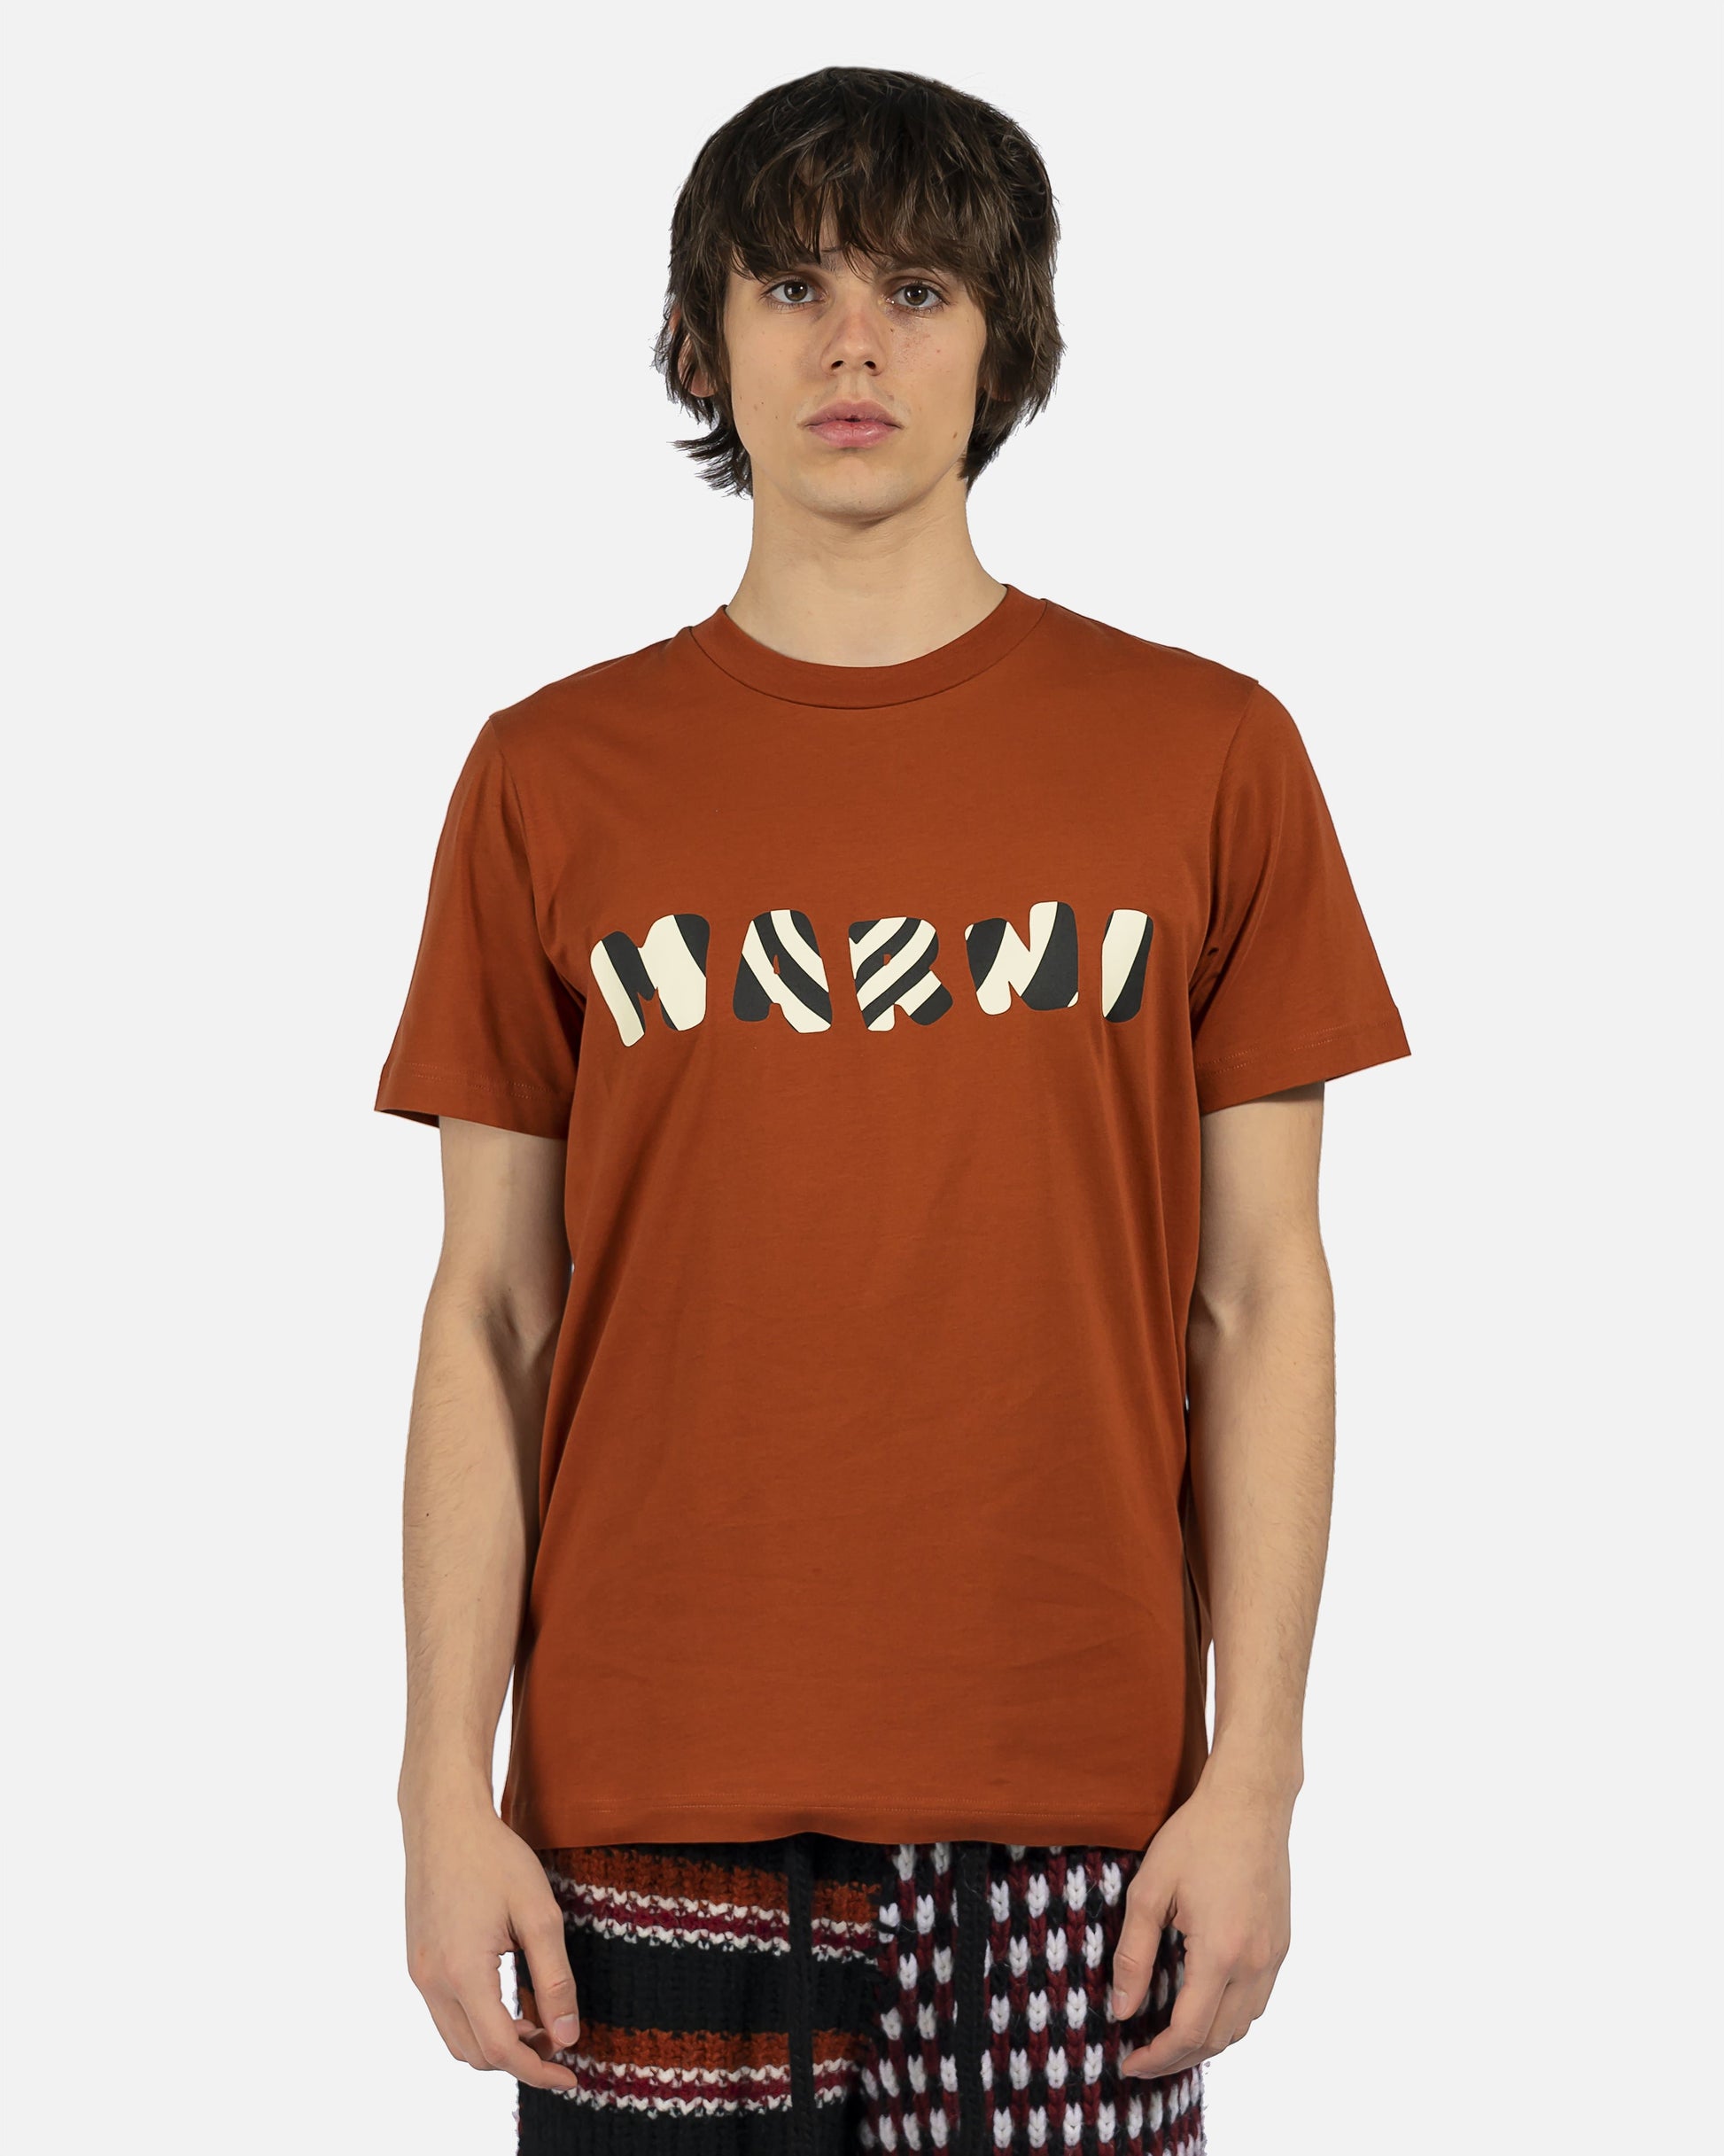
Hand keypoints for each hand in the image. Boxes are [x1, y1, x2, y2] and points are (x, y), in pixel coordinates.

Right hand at [402, 1800, 580, 2090]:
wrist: (444, 1818)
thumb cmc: (495, 1857)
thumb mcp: (538, 1912)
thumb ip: (554, 1978)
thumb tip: (567, 2037)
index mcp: (462, 1973)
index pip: (500, 2050)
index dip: (538, 2071)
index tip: (572, 2076)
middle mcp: (432, 1981)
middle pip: (476, 2054)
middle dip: (520, 2059)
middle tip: (559, 2039)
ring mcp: (419, 1972)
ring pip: (457, 2039)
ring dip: (496, 2043)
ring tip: (537, 2021)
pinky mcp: (417, 1960)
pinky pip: (446, 2013)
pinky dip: (478, 2021)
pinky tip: (508, 1997)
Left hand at [1110, 1771, 1292, 2078]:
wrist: (1250, 1800)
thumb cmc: (1196, 1836)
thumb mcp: (1150, 1889)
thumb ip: (1133, 1955)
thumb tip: (1122, 2010)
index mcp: (1220, 1953)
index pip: (1188, 2032)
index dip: (1156, 2057)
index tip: (1128, 2062)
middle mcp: (1255, 1963)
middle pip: (1217, 2039)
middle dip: (1177, 2057)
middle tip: (1141, 2057)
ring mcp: (1273, 1955)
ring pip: (1242, 2026)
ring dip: (1205, 2042)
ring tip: (1167, 2038)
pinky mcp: (1280, 1944)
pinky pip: (1256, 2001)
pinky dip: (1227, 2018)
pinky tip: (1201, 2006)